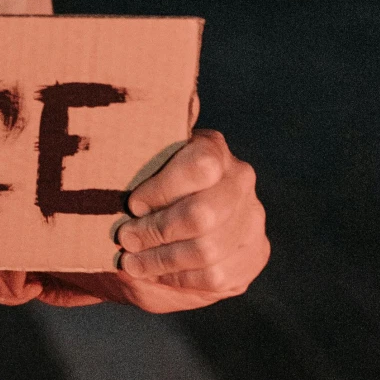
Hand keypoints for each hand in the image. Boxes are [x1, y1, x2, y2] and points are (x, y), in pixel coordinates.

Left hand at [0, 129, 268, 312]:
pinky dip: (180, 277)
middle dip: (157, 232)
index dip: (163, 188)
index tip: (131, 204)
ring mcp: (251, 218)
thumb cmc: (138, 190)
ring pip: (208, 249)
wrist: (163, 226)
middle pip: (203, 214)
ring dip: (162, 259)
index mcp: (212, 149)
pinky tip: (156, 272)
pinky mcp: (254, 253)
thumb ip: (136, 135)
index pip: (200, 165)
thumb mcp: (132, 161)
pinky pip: (219, 275)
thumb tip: (144, 102)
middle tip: (125, 238)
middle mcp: (240, 180)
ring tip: (132, 261)